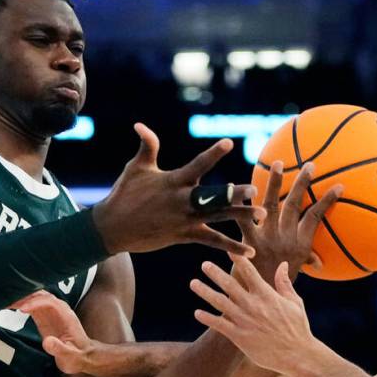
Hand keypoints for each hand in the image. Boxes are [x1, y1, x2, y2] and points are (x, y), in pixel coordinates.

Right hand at [11, 291, 93, 373]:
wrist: (81, 357)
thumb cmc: (77, 356)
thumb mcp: (70, 356)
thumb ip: (59, 349)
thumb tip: (47, 341)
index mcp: (66, 316)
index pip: (50, 302)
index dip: (36, 303)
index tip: (22, 309)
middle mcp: (59, 311)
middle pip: (41, 296)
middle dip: (25, 297)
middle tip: (7, 301)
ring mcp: (51, 313)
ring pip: (35, 298)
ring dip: (21, 298)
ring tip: (4, 301)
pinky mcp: (44, 318)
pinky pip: (32, 306)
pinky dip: (21, 304)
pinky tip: (9, 305)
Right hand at [91, 124, 265, 255]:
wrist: (112, 228)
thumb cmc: (124, 194)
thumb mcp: (136, 168)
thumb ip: (147, 146)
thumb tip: (141, 125)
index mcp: (174, 181)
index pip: (198, 165)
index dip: (213, 154)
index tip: (228, 143)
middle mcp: (183, 201)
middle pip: (214, 196)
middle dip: (234, 194)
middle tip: (255, 189)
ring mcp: (185, 220)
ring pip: (219, 217)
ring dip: (241, 216)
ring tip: (263, 216)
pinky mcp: (185, 235)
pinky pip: (212, 241)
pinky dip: (231, 247)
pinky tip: (250, 252)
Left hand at [190, 256, 321, 374]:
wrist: (297, 355)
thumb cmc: (298, 327)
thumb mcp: (295, 302)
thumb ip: (284, 283)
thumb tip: (282, 264)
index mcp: (267, 295)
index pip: (249, 272)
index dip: (238, 259)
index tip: (228, 249)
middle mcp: (253, 305)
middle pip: (229, 284)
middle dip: (215, 273)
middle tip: (204, 264)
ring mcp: (244, 321)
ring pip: (220, 303)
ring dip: (205, 292)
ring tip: (194, 283)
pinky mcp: (239, 337)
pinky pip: (219, 325)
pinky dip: (207, 318)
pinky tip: (197, 312)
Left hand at [237, 161, 341, 282]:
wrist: (258, 307)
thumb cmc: (278, 292)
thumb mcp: (296, 275)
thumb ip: (306, 263)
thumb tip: (319, 263)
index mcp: (300, 245)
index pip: (316, 217)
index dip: (327, 201)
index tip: (340, 185)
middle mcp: (285, 239)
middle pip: (295, 205)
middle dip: (303, 183)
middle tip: (309, 164)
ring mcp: (267, 239)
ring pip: (272, 205)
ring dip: (274, 183)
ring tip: (278, 164)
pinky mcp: (248, 242)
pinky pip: (243, 220)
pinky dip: (240, 205)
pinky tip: (236, 187)